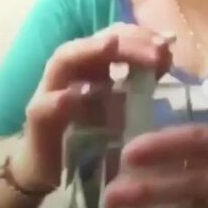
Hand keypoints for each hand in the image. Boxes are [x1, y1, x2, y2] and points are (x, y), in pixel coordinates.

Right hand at [14, 24, 173, 188]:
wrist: (56, 173)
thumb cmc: (94, 136)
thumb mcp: (125, 108)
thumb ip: (144, 83)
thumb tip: (167, 57)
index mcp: (94, 66)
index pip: (117, 37)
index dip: (141, 35)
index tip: (168, 42)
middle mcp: (73, 71)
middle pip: (95, 42)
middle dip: (126, 41)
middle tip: (156, 50)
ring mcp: (51, 92)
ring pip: (64, 60)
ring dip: (89, 50)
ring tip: (111, 46)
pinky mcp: (39, 120)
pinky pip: (46, 105)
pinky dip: (63, 98)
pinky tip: (81, 93)